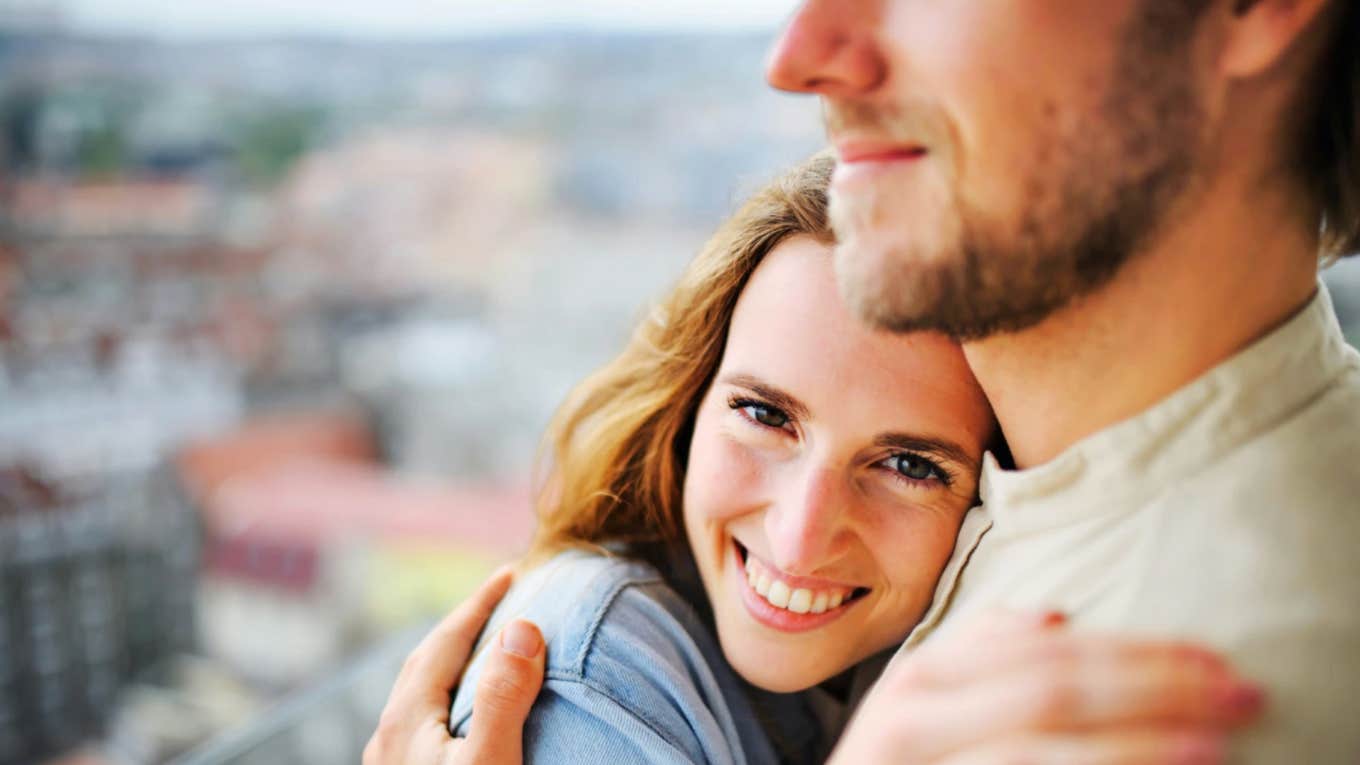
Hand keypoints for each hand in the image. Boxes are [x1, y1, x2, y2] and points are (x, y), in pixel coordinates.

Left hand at [364, 566, 546, 764]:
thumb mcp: (488, 762)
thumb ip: (502, 698)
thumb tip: (522, 629)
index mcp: (404, 719)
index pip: (445, 640)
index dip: (480, 604)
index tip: (511, 573)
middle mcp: (388, 735)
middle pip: (426, 661)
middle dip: (464, 626)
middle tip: (501, 603)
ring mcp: (392, 761)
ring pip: (421, 693)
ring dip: (454, 663)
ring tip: (487, 653)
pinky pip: (424, 720)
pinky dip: (449, 697)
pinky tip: (465, 714)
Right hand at [828, 611, 1264, 764]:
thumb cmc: (896, 762)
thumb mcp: (921, 701)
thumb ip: (978, 652)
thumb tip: (1057, 618)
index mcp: (924, 677)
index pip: (1048, 653)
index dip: (1137, 652)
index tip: (1214, 659)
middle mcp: (916, 718)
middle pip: (1056, 691)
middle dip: (1157, 689)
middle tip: (1241, 694)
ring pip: (1045, 751)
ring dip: (1140, 746)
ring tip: (1215, 744)